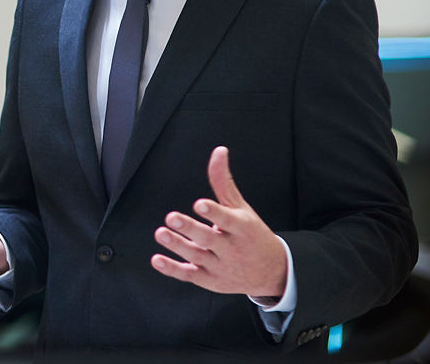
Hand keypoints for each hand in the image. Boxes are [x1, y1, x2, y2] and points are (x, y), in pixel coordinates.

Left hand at [151, 146, 287, 298]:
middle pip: (209, 239)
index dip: (214, 213)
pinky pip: (189, 275)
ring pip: (197, 256)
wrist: (272, 272)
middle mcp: (232, 249)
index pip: (228, 220)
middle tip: (172, 217)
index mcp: (242, 229)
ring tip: (161, 233)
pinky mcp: (210, 280)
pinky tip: (157, 259)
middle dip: (190, 229)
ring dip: (177, 246)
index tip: (199, 204)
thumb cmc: (251, 234)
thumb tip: (218, 150)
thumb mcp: (240, 207)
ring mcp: (220, 266)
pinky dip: (172, 269)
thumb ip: (224, 181)